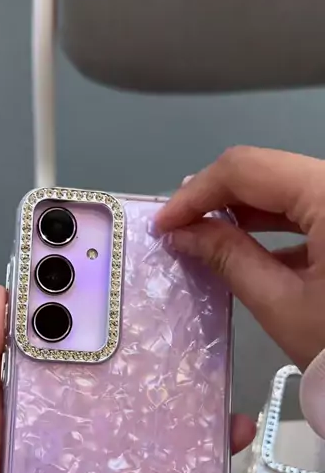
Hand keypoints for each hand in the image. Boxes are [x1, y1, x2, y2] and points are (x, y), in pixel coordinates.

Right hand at [154, 147, 324, 370]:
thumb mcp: (281, 303)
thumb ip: (228, 256)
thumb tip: (183, 232)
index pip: (246, 169)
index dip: (197, 192)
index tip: (164, 223)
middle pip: (266, 171)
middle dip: (216, 198)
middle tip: (178, 228)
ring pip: (286, 186)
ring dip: (243, 209)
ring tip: (203, 235)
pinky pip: (309, 207)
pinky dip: (274, 223)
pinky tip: (245, 246)